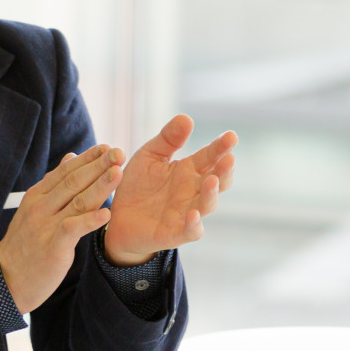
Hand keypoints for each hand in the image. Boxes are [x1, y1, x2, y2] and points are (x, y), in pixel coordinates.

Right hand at [0, 146, 123, 313]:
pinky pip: (72, 229)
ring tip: (118, 173)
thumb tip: (71, 156)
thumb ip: (55, 184)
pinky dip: (89, 221)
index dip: (87, 159)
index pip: (65, 172)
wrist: (6, 278)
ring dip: (99, 186)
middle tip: (118, 152)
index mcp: (38, 196)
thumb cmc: (27, 243)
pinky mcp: (52, 246)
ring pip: (76, 201)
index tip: (107, 147)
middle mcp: (41, 207)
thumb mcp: (36, 208)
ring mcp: (45, 226)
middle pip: (73, 182)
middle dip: (97, 166)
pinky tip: (106, 214)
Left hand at [103, 115, 237, 265]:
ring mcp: (188, 212)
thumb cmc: (138, 185)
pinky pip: (192, 231)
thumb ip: (168, 139)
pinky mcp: (176, 233)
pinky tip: (193, 215)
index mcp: (190, 170)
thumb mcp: (149, 156)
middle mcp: (194, 191)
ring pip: (208, 204)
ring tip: (211, 180)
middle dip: (225, 170)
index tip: (231, 136)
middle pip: (218, 180)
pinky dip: (195, 224)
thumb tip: (186, 117)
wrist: (118, 218)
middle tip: (228, 158)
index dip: (221, 147)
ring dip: (212, 193)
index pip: (211, 157)